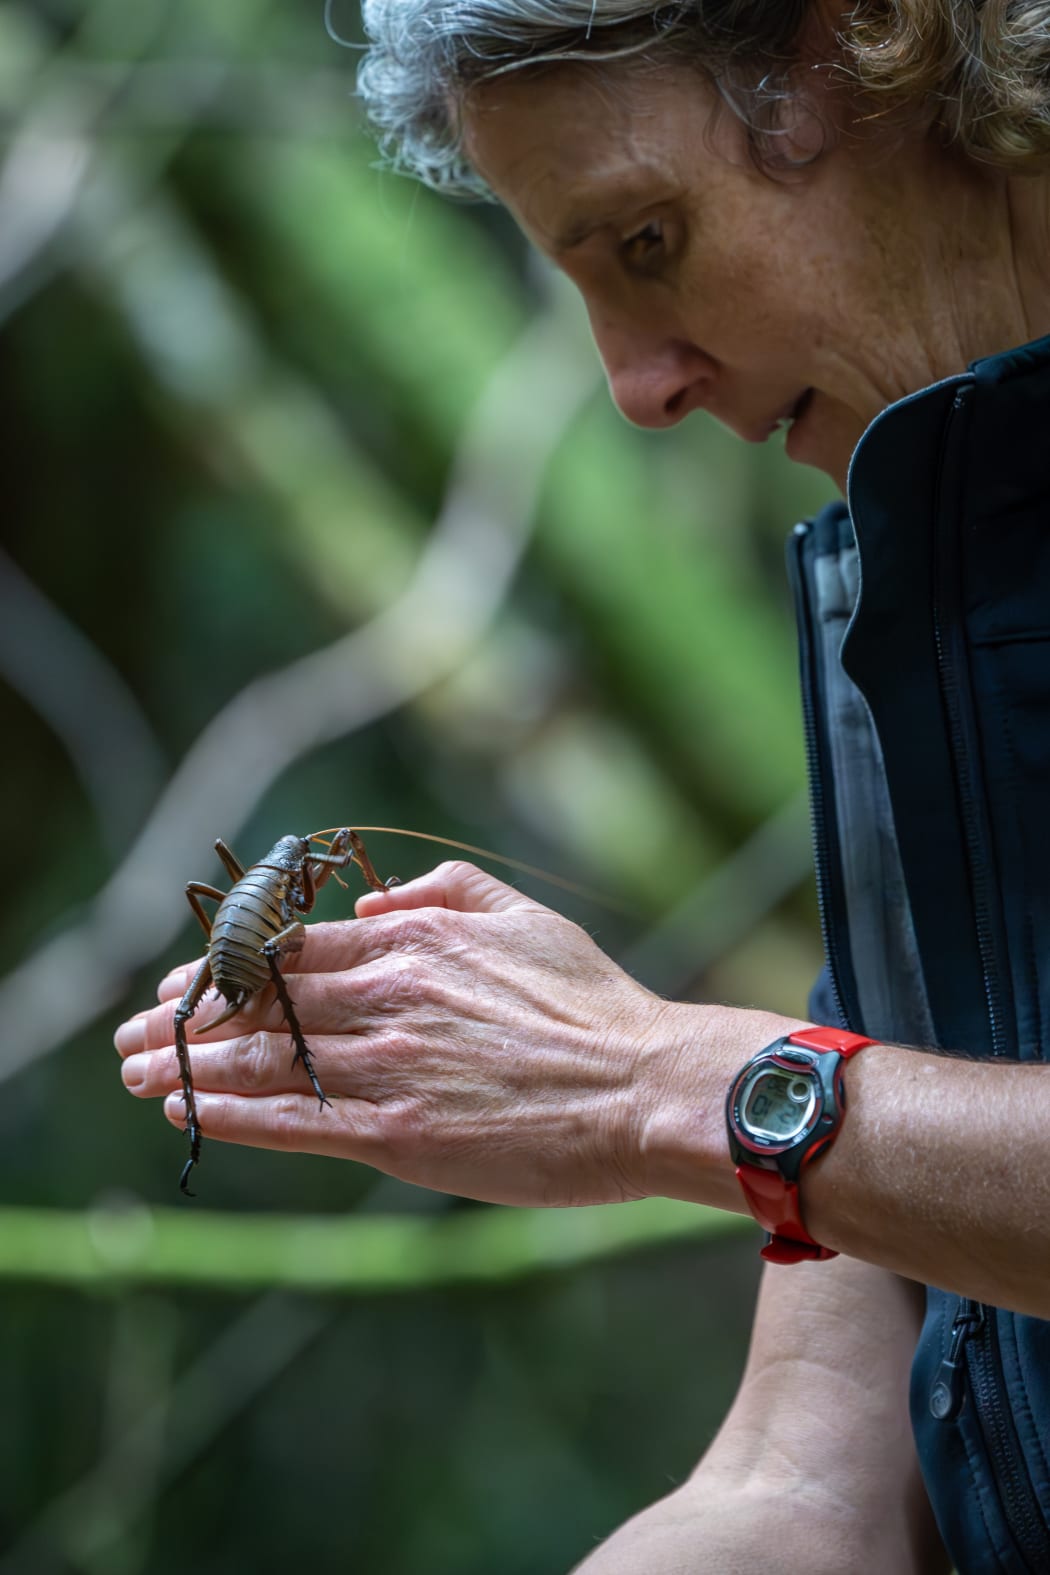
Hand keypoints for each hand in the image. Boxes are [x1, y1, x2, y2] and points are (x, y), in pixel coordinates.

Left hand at [114, 861, 701, 1205]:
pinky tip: (188, 1112)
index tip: (188, 980)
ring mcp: (387, 1065)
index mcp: (413, 941)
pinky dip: (231, 1114)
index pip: (293, 947)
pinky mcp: (397, 1134)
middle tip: (133, 1031)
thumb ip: (446, 892)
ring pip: (264, 1057)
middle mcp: (387, 996)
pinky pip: (293, 1122)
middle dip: (187, 1015)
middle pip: (261, 999)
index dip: (229, 964)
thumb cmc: (593, 1005)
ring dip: (188, 1065)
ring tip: (136, 1073)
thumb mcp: (525, 915)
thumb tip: (373, 900)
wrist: (645, 1086)